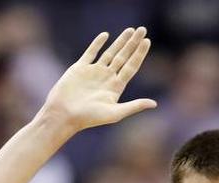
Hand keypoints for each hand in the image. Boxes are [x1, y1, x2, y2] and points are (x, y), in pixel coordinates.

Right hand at [39, 27, 156, 132]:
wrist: (64, 114)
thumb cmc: (89, 118)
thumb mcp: (115, 113)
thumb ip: (134, 106)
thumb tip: (154, 104)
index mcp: (116, 87)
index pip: (131, 66)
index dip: (139, 54)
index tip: (147, 41)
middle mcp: (107, 78)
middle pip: (124, 57)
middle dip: (133, 43)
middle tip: (143, 29)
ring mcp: (94, 72)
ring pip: (110, 52)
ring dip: (120, 41)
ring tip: (130, 30)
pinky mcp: (80, 68)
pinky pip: (90, 53)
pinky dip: (97, 43)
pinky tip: (105, 35)